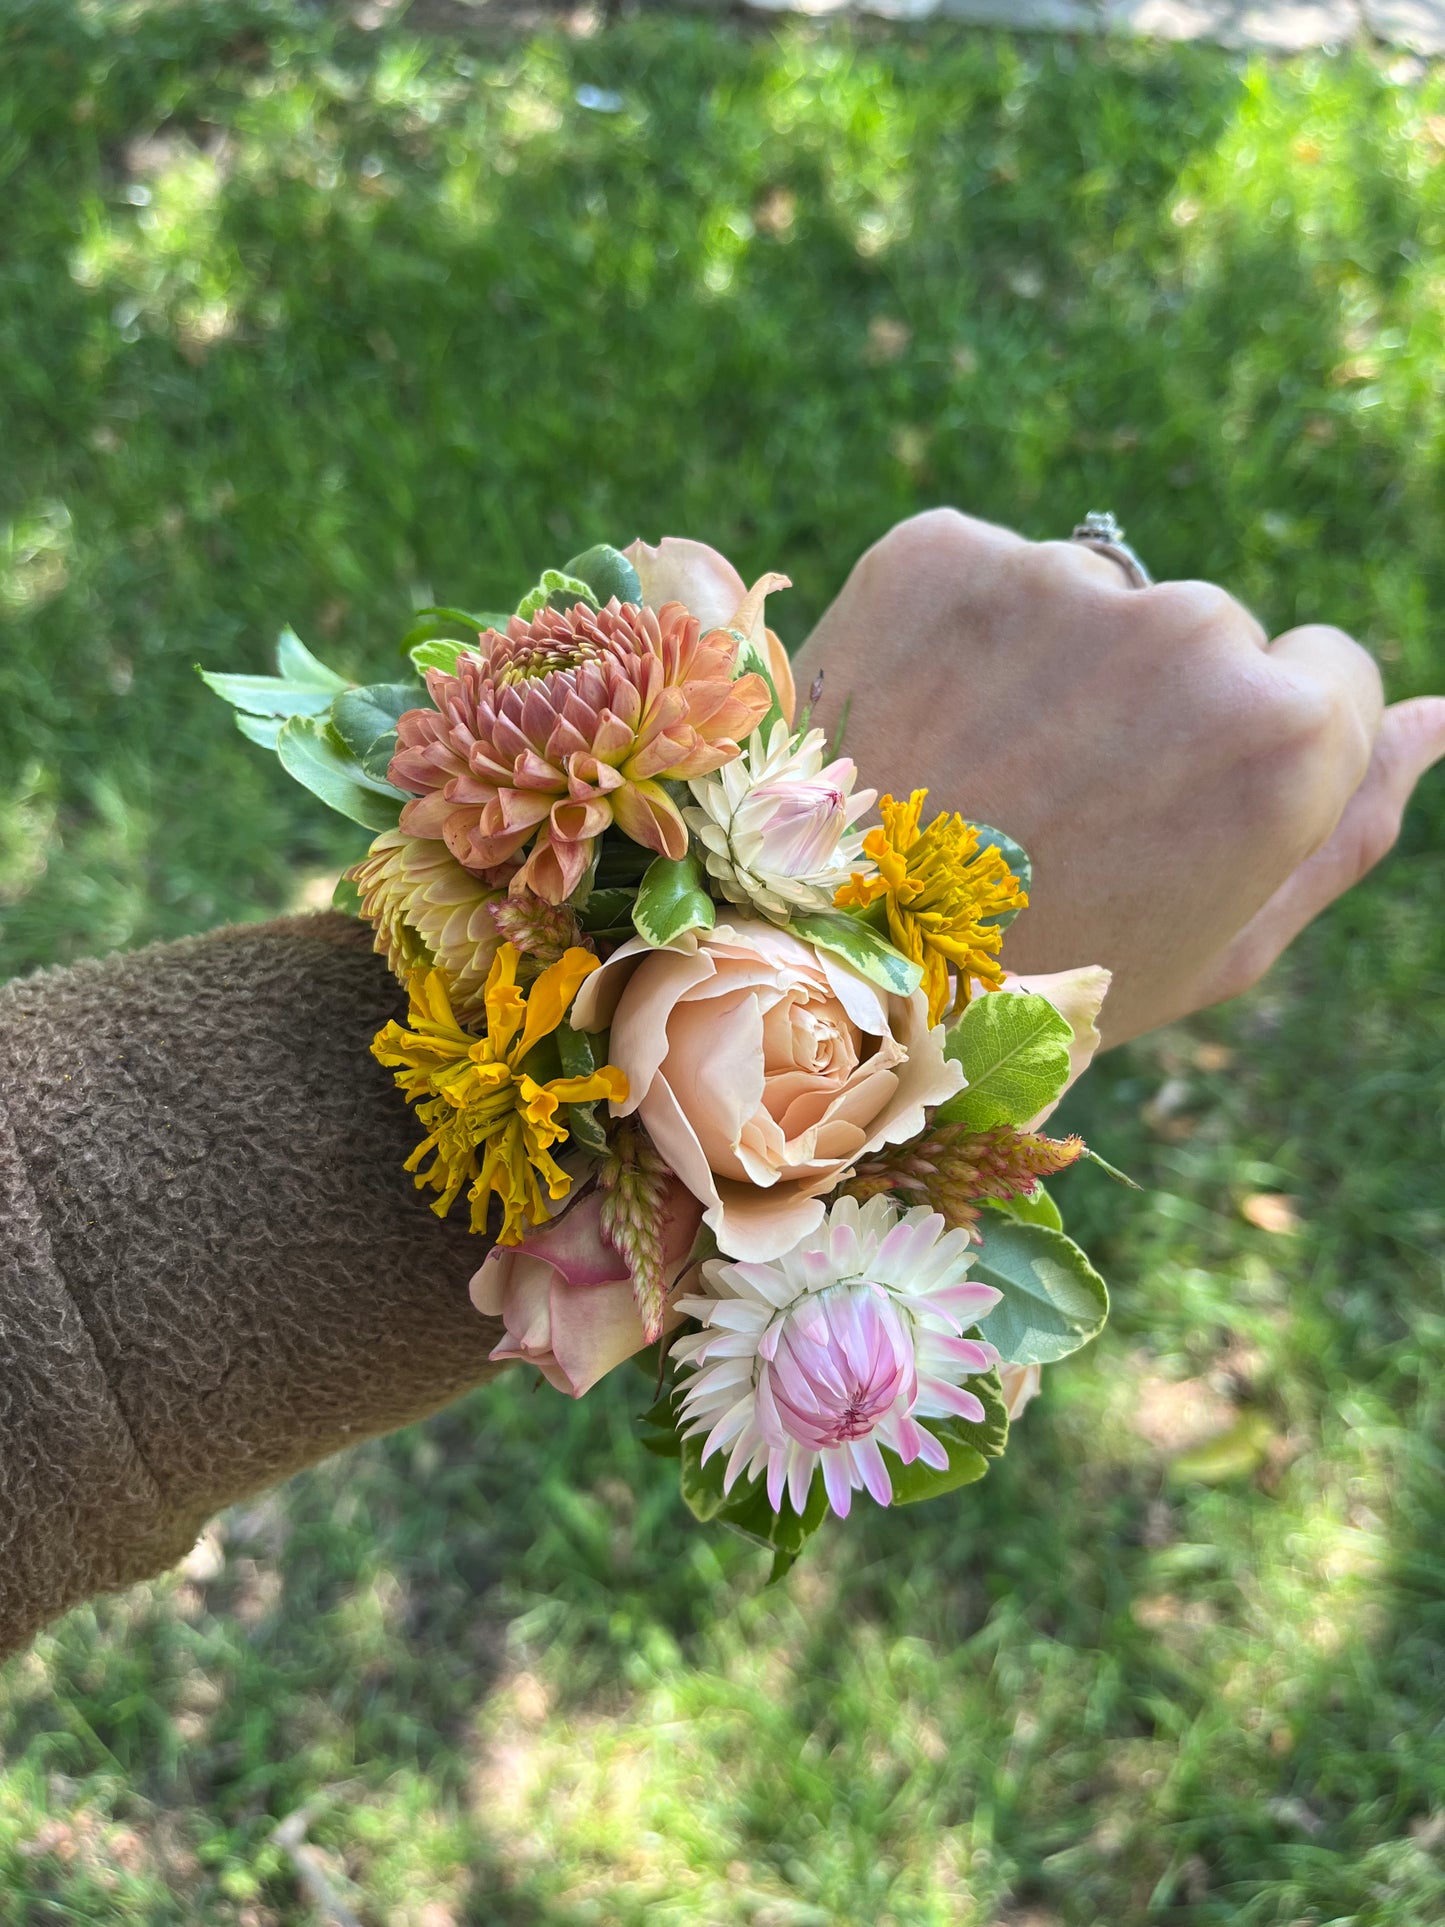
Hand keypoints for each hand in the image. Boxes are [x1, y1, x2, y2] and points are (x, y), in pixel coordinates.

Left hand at [795, 509, 1444, 1044]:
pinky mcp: (940, 550)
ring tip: (974, 777)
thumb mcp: (1221, 942)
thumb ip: (1354, 820)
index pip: (1329, 668)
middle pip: (1209, 633)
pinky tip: (915, 724)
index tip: (1172, 806)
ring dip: (1051, 665)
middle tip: (1053, 814)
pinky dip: (956, 633)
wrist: (813, 970)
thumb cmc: (1038, 986)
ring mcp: (1059, 579)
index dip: (1246, 748)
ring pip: (1095, 599)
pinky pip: (987, 572)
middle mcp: (1187, 632)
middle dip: (1149, 706)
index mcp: (1282, 735)